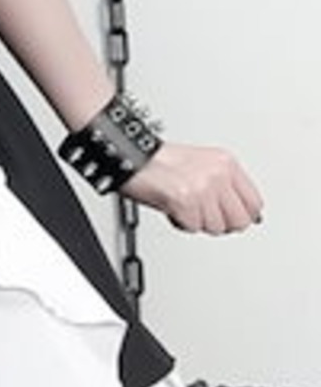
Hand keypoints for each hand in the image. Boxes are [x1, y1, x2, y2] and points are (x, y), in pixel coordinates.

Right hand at [120, 140, 262, 234]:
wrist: (133, 158)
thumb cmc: (160, 163)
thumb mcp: (202, 166)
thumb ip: (225, 187)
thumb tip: (240, 213)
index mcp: (226, 163)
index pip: (254, 202)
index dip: (243, 216)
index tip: (233, 220)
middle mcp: (218, 174)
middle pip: (239, 220)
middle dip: (221, 224)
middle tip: (204, 217)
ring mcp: (203, 187)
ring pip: (216, 227)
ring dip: (198, 223)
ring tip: (184, 208)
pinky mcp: (186, 201)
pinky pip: (194, 228)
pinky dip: (181, 223)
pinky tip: (174, 209)